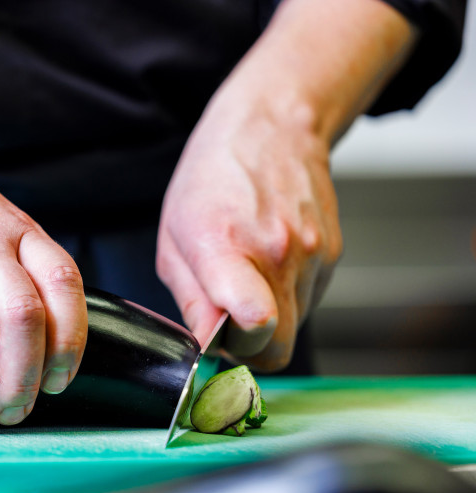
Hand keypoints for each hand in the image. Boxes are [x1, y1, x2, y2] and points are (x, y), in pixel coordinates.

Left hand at [156, 93, 341, 370]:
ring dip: (268, 320)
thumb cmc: (212, 181)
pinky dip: (286, 297)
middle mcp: (277, 253)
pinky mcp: (332, 255)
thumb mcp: (174, 239)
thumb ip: (190, 299)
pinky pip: (308, 302)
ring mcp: (311, 254)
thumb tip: (203, 345)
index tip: (220, 340)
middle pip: (276, 346)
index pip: (254, 320)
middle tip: (225, 322)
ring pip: (293, 327)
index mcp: (226, 247)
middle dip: (249, 348)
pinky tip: (268, 264)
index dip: (239, 346)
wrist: (270, 129)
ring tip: (245, 277)